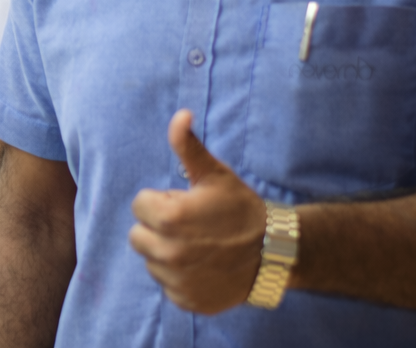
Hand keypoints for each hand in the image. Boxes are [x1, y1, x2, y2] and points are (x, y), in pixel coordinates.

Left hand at [128, 110, 267, 313]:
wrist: (276, 253)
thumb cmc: (240, 209)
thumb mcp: (214, 175)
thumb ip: (188, 146)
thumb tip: (180, 114)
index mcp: (168, 219)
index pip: (139, 205)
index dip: (162, 202)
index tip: (186, 204)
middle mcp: (168, 253)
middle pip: (139, 235)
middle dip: (159, 228)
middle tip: (191, 226)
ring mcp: (177, 280)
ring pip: (152, 261)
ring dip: (167, 253)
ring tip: (199, 246)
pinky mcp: (187, 301)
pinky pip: (168, 285)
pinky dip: (181, 278)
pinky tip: (204, 267)